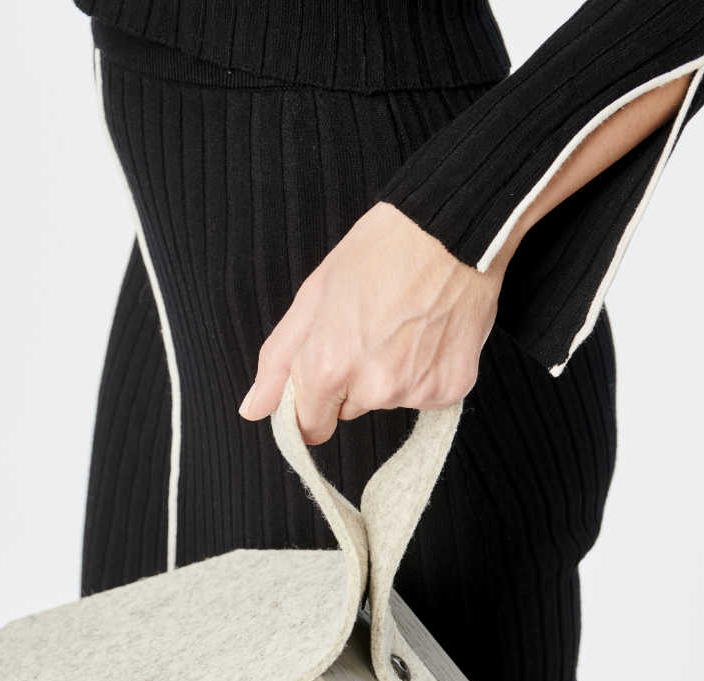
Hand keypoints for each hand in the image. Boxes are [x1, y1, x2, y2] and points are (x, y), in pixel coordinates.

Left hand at [237, 201, 502, 443]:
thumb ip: (279, 360)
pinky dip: (427, 372)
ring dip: (392, 374)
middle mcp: (371, 390)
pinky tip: (431, 333)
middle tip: (372, 328)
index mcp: (327, 368)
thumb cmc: (378, 253)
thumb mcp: (313, 296)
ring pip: (389, 400)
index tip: (327, 376)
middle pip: (351, 409)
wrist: (449, 231)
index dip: (314, 402)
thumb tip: (253, 410)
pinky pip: (426, 396)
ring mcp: (414, 392)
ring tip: (405, 324)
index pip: (311, 427)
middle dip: (355, 380)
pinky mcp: (450, 390)